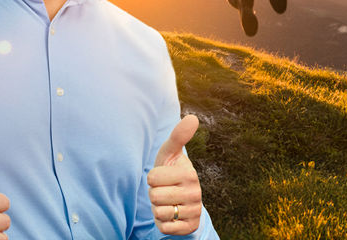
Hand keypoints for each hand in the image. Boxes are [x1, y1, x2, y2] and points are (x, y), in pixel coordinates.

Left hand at [148, 115, 202, 235]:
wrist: (182, 200)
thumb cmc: (171, 172)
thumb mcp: (171, 154)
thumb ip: (178, 136)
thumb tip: (193, 117)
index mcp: (190, 173)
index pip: (152, 178)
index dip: (152, 178)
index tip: (162, 178)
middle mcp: (195, 193)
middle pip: (154, 196)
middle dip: (154, 195)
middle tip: (164, 191)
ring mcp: (194, 211)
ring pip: (159, 213)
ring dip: (158, 209)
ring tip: (167, 202)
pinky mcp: (190, 227)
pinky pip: (164, 228)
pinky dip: (162, 223)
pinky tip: (171, 216)